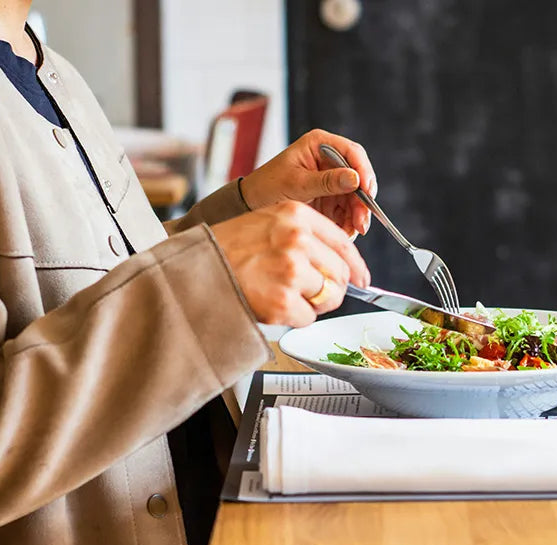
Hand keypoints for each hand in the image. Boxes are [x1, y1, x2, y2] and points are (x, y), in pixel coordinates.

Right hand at [211, 201, 370, 326]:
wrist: (194, 269)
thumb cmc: (228, 247)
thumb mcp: (268, 221)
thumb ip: (304, 234)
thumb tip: (342, 262)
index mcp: (296, 215)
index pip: (344, 243)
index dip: (357, 266)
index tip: (362, 279)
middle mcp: (297, 240)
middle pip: (341, 274)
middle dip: (332, 288)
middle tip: (313, 293)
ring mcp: (290, 271)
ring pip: (328, 297)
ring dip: (313, 303)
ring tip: (285, 295)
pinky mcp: (282, 301)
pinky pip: (308, 317)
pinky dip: (295, 317)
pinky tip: (273, 305)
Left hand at [238, 129, 376, 236]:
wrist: (251, 204)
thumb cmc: (268, 186)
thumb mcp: (297, 184)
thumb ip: (327, 182)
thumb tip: (355, 179)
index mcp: (319, 144)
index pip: (352, 153)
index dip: (364, 171)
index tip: (367, 191)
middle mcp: (329, 159)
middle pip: (358, 177)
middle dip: (362, 201)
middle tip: (362, 222)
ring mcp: (331, 178)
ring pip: (355, 196)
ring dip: (357, 214)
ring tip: (352, 231)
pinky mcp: (330, 196)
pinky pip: (347, 208)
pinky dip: (349, 221)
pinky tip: (345, 231)